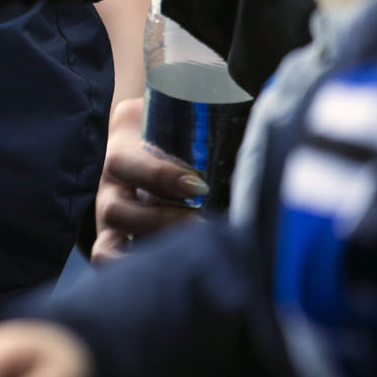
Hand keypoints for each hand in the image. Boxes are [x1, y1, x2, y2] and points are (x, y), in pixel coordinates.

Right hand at [91, 97, 203, 263]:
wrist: (145, 146)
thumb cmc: (173, 130)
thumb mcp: (180, 113)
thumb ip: (208, 105)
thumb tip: (268, 100)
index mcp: (121, 150)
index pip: (126, 164)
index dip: (160, 177)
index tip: (200, 187)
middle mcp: (109, 187)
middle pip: (118, 209)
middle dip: (165, 221)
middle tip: (207, 228)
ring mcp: (109, 221)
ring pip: (112, 243)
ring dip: (155, 249)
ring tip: (196, 253)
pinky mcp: (114, 246)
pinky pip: (107, 265)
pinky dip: (131, 273)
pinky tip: (168, 276)